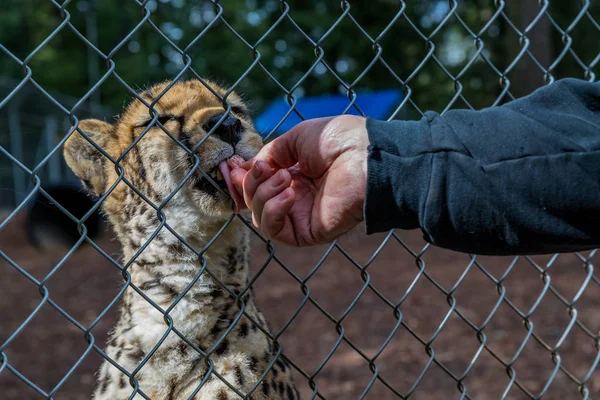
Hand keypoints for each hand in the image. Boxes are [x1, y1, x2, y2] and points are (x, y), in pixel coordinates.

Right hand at [230, 115, 368, 245]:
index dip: (242, 178)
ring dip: (263, 195)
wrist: (366, 156)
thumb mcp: (296, 139)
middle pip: (254, 201)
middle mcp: (295, 196)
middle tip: (265, 168)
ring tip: (286, 178)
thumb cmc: (339, 141)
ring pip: (260, 217)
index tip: (232, 167)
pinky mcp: (307, 232)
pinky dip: (273, 211)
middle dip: (251, 184)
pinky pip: (275, 231)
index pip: (258, 184)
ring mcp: (300, 215)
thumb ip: (270, 154)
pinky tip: (289, 194)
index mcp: (294, 174)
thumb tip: (246, 169)